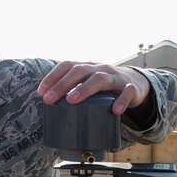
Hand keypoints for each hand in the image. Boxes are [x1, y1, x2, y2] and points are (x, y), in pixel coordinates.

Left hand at [37, 61, 151, 114]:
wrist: (136, 84)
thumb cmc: (104, 87)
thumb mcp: (88, 84)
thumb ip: (72, 91)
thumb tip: (50, 108)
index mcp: (87, 67)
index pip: (67, 65)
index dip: (52, 77)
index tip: (40, 91)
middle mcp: (100, 68)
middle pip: (80, 71)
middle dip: (62, 85)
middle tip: (49, 99)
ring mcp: (116, 77)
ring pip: (100, 79)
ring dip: (85, 89)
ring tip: (72, 100)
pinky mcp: (131, 88)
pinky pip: (127, 92)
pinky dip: (122, 101)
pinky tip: (115, 110)